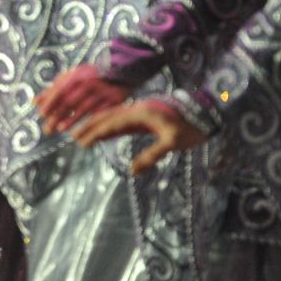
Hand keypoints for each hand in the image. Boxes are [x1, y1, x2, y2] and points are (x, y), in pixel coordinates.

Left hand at [35, 63, 131, 134]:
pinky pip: (99, 113)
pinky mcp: (114, 100)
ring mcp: (102, 92)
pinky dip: (88, 122)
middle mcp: (89, 83)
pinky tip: (81, 129)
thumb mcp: (71, 77)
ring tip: (60, 129)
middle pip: (70, 102)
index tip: (41, 114)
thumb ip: (53, 89)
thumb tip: (35, 102)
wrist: (120, 72)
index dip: (50, 103)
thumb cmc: (89, 77)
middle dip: (57, 116)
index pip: (59, 91)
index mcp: (77, 76)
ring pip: (84, 109)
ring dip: (71, 120)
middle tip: (47, 129)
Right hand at [71, 100, 206, 173]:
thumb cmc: (191, 128)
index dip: (95, 132)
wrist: (208, 113)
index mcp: (141, 113)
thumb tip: (132, 170)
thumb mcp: (173, 143)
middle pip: (108, 116)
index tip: (80, 141)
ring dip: (97, 125)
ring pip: (113, 117)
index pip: (112, 122)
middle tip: (73, 137)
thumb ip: (152, 155)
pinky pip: (122, 120)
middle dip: (90, 126)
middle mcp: (137, 110)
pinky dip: (109, 126)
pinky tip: (105, 132)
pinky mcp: (146, 116)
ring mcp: (141, 112)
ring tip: (83, 134)